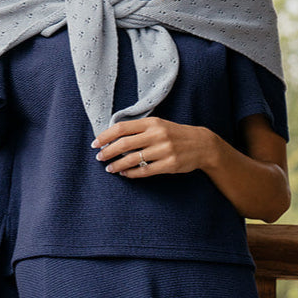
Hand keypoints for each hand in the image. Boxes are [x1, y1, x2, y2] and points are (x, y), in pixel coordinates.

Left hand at [92, 117, 215, 177]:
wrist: (201, 144)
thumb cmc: (175, 134)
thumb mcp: (158, 125)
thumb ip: (139, 129)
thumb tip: (112, 136)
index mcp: (152, 122)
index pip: (122, 128)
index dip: (105, 136)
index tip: (95, 144)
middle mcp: (157, 135)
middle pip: (124, 144)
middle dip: (108, 152)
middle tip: (99, 158)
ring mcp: (164, 150)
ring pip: (133, 159)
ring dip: (117, 165)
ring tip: (109, 169)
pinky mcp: (169, 164)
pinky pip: (145, 171)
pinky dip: (131, 174)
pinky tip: (125, 174)